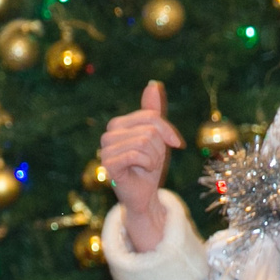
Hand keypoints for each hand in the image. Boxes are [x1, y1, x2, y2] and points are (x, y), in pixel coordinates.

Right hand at [99, 81, 185, 253]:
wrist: (144, 195)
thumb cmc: (149, 167)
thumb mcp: (157, 136)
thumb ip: (153, 112)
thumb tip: (153, 84)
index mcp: (118, 125)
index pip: (151, 116)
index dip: (167, 131)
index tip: (173, 144)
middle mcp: (108, 134)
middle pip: (149, 128)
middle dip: (159, 147)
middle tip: (152, 161)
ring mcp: (106, 150)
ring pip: (144, 141)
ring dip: (154, 157)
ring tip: (146, 167)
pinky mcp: (108, 164)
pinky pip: (136, 154)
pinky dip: (147, 164)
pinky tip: (141, 172)